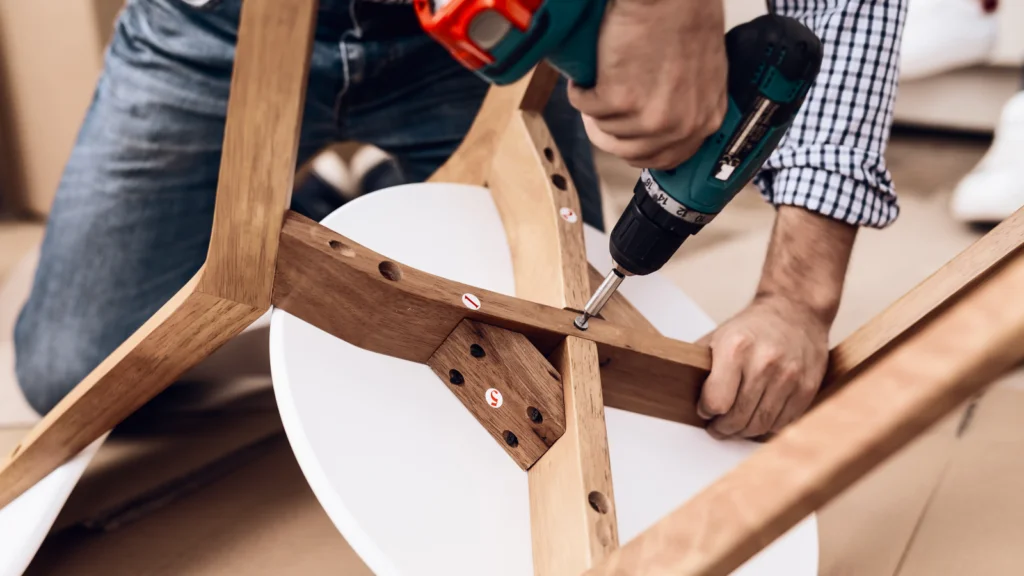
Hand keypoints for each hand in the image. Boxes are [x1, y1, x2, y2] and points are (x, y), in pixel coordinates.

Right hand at [568, 0, 727, 169]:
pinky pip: (585, 106)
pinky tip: (585, 76)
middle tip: (598, 111)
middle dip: (608, 133)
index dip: (638, 148)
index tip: (622, 138)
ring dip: (594, 108)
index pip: (666, 158)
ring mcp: (650, 117)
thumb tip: (660, 121)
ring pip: (604, 129)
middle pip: (629, 151)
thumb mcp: (703, 71)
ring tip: (595, 83)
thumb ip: (688, 102)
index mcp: (705, 119)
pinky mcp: (619, 100)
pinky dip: (580, 90)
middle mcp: (680, 126)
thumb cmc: (688, 15)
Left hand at [694, 206, 856, 438]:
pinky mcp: (808, 387)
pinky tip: (758, 420)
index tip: (705, 411)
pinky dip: (768, 428)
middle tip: (717, 428)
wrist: (796, 310)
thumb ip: (704, 366)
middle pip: (739, 417)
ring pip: (761, 425)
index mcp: (736, 348)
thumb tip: (683, 394)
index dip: (707, 411)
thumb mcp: (720, 336)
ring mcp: (789, 376)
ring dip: (744, 432)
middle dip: (723, 428)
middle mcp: (764, 363)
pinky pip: (784, 422)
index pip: (716, 401)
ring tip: (736, 428)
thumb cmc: (754, 326)